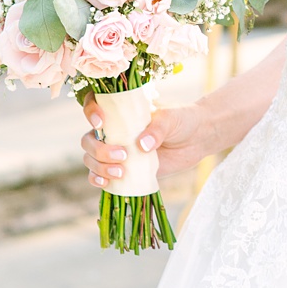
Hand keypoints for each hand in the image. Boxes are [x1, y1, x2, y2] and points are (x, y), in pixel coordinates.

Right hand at [81, 100, 212, 184]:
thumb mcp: (170, 118)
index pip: (93, 105)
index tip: (101, 123)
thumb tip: (142, 146)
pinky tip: (106, 182)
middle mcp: (114, 130)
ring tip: (120, 172)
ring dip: (99, 167)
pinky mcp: (125, 169)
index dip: (90, 112)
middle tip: (123, 155)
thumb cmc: (182, 120)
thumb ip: (157, 129)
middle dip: (99, 150)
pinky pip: (100, 176)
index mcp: (121, 111)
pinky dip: (98, 179)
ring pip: (92, 158)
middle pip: (88, 139)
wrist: (197, 139)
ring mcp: (117, 150)